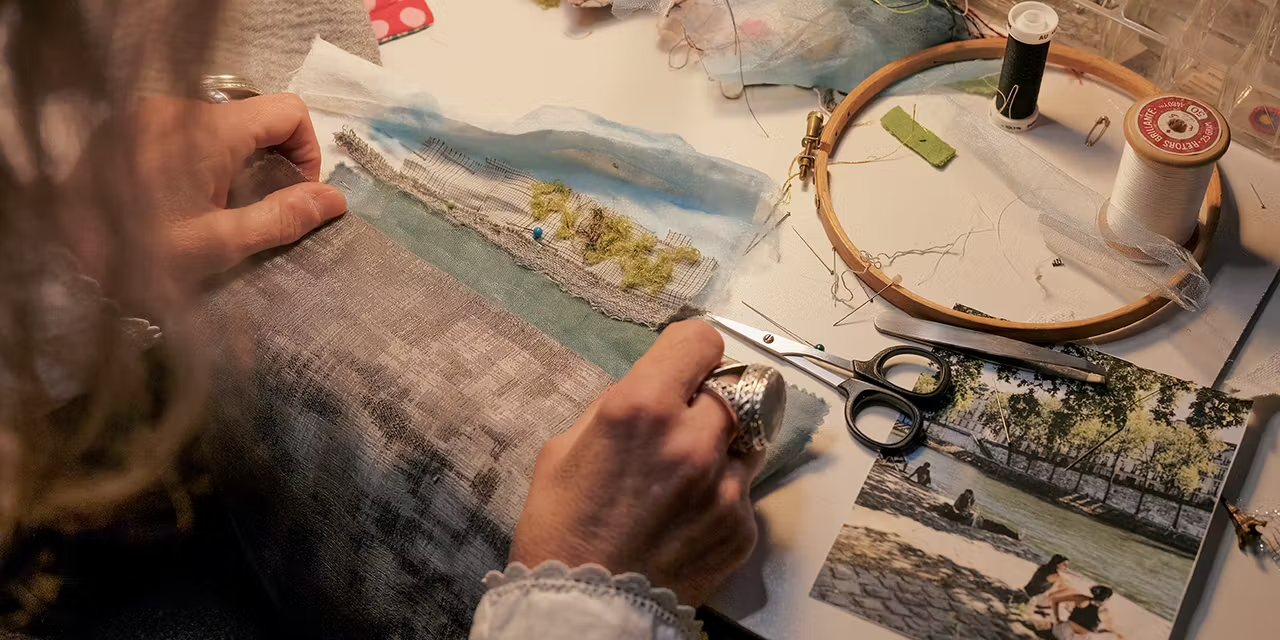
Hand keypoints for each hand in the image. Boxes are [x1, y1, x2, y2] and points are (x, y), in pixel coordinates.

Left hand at [64, 93, 345, 289]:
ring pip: (219, 128)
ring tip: (212, 214)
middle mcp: (176, 108)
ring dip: (233, 167)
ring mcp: (146, 116)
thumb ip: (283, 218)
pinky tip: (180, 204)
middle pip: (253, 120)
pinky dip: (199, 164)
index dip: (306, 152)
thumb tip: (336, 200)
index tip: (292, 195)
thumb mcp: (219, 246)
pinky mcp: (125, 131)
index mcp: (206, 129)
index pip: (287, 112)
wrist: (57, 260)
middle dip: (268, 165)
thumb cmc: (138, 255)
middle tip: (253, 213)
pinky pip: (184, 134)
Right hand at [511, 320, 763, 604]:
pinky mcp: (743, 526)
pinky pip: (743, 491)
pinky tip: (686, 518)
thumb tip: (651, 390)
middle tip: (685, 425)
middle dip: (710, 400)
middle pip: (734, 387)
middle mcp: (693, 439)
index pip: (701, 341)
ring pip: (747, 439)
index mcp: (642, 408)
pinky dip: (722, 496)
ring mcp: (726, 486)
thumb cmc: (562, 530)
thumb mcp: (564, 448)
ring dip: (722, 447)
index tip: (684, 367)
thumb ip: (615, 407)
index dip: (690, 351)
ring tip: (684, 478)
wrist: (586, 611)